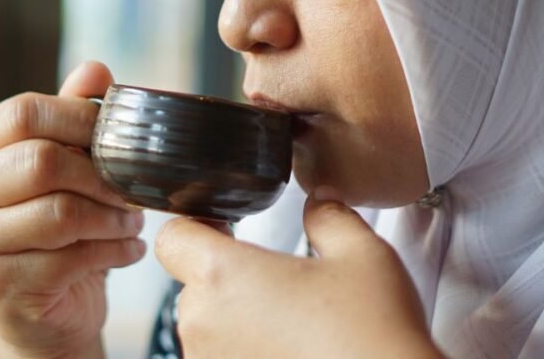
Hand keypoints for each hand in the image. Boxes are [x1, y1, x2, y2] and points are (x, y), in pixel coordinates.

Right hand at [0, 61, 145, 358]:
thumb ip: (72, 117)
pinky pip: (72, 258)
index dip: (79, 116)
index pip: (21, 112)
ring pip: (59, 213)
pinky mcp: (0, 286)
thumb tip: (95, 69)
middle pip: (40, 161)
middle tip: (132, 187)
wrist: (42, 311)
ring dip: (113, 216)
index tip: (118, 132)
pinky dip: (115, 251)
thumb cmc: (55, 228)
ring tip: (132, 220)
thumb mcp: (64, 167)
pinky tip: (129, 249)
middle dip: (101, 173)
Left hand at [154, 193, 442, 357]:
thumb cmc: (371, 332)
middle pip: (193, 285)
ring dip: (238, 321)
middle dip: (228, 277)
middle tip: (281, 280)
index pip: (173, 238)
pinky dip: (249, 354)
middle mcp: (203, 326)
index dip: (196, 225)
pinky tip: (294, 352)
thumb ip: (330, 217)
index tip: (226, 226)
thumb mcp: (361, 254)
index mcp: (224, 276)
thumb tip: (319, 200)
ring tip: (294, 324)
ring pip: (208, 329)